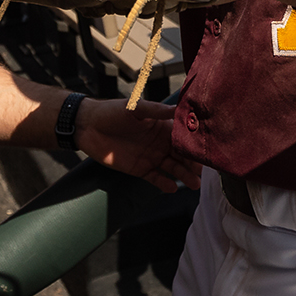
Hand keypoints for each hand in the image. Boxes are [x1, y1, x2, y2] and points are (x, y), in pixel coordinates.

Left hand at [74, 98, 200, 192]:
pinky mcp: (139, 169)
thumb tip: (179, 108)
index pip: (182, 135)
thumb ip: (156, 111)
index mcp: (161, 126)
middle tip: (204, 171)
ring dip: (183, 175)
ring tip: (194, 183)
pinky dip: (164, 183)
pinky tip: (173, 188)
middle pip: (181, 154)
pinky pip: (156, 178)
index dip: (194, 142)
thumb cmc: (111, 111)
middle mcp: (160, 142)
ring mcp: (151, 156)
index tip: (207, 149)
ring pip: (172, 168)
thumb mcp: (135, 108)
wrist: (87, 126)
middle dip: (193, 163)